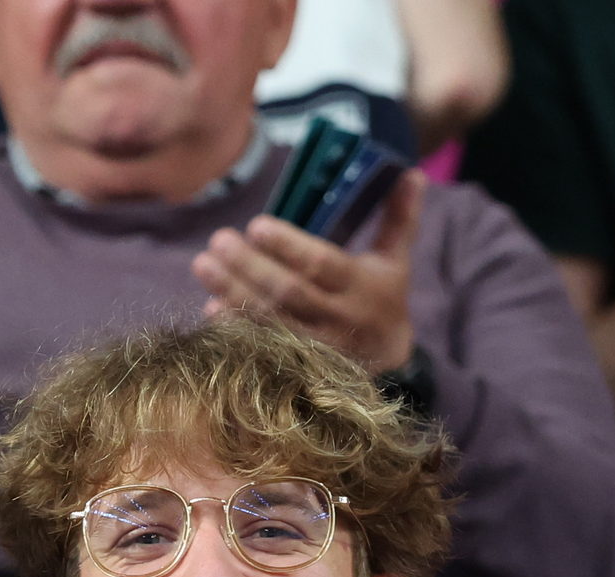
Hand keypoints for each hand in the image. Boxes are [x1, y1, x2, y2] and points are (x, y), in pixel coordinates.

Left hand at [191, 170, 424, 373]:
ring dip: (232, 293)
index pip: (321, 264)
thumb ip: (399, 217)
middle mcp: (337, 318)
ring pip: (268, 321)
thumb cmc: (384, 296)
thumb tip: (412, 172)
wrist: (388, 359)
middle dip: (250, 267)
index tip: (255, 225)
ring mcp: (315, 347)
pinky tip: (210, 306)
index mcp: (360, 286)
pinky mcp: (297, 366)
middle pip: (288, 293)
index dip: (288, 247)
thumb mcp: (395, 259)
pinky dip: (234, 329)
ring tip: (202, 265)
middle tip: (218, 240)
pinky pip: (260, 348)